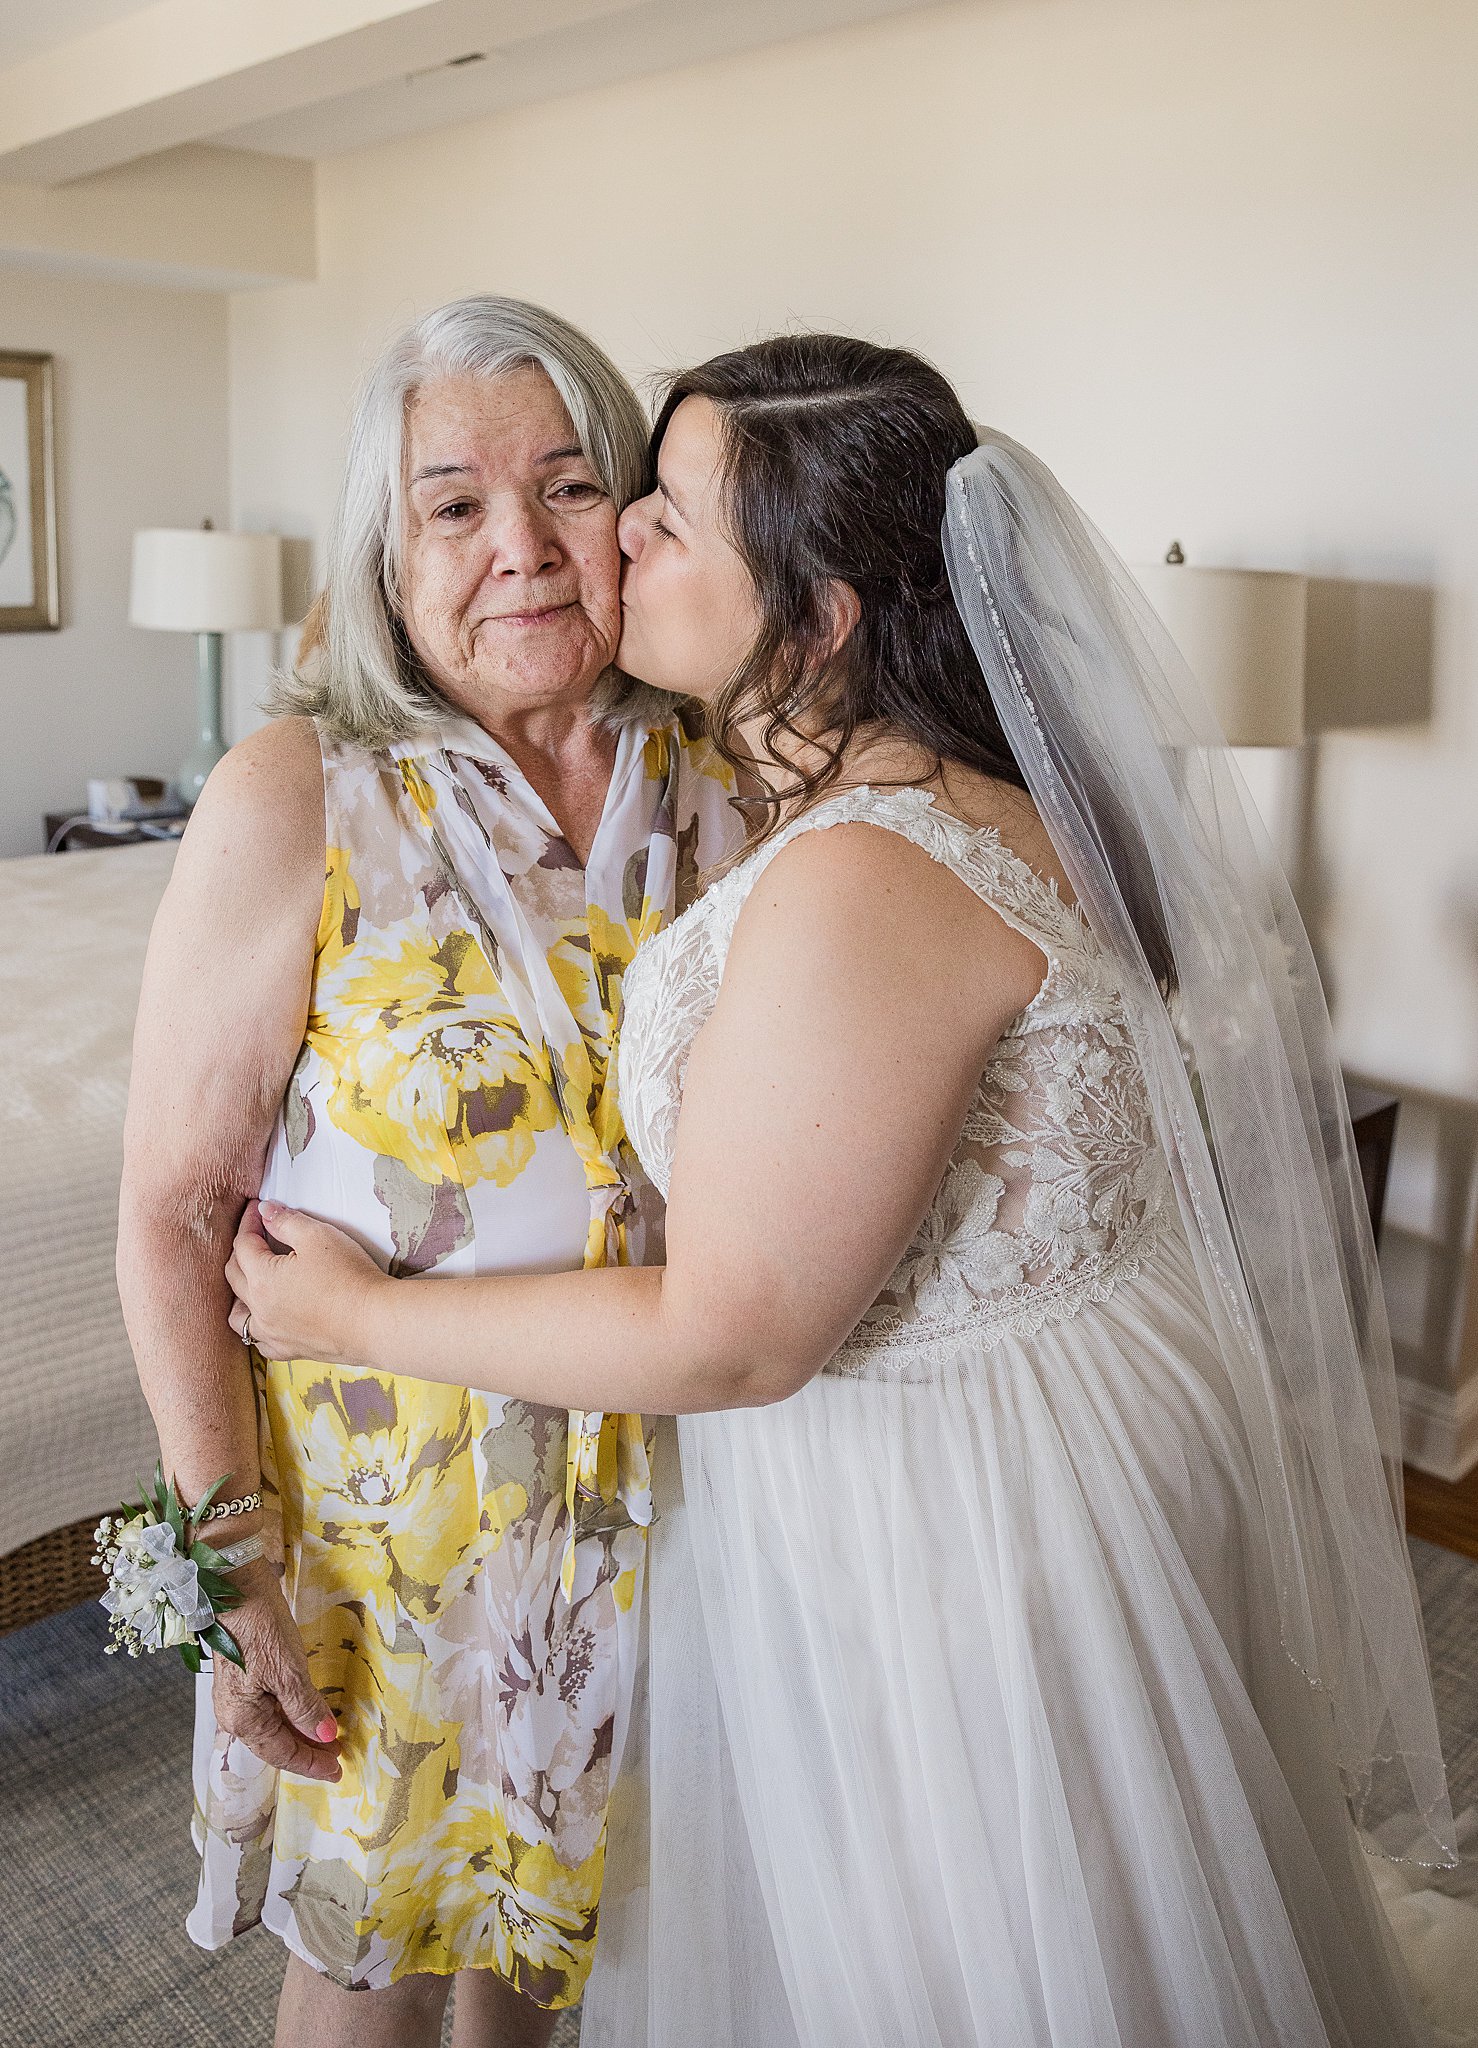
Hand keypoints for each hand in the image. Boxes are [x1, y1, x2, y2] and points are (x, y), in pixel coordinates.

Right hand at [212, 1560, 341, 1781]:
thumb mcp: (288, 1671)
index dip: (310, 1764)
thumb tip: (325, 1737)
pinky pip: (271, 1707)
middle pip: (275, 1743)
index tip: (337, 1771)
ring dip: (301, 1732)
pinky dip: (292, 1714)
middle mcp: (235, 1713)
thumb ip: (306, 1708)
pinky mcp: (246, 1675)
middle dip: (307, 1751)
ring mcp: (238, 1695)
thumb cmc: (260, 1629)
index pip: (281, 1753)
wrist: (236, 1585)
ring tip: (327, 1738)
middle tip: (338, 1756)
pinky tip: (307, 1711)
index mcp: (242, 1718)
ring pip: (274, 1725)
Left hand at [226, 1199, 384, 1367]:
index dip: (249, 1223)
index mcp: (262, 1278)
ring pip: (238, 1315)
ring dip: (239, 1293)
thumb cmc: (348, 1277)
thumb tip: (266, 1211)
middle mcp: (260, 1309)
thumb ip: (287, 1221)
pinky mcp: (290, 1350)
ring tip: (251, 1280)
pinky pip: (260, 1340)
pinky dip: (256, 1326)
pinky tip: (268, 1318)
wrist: (374, 1322)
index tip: (257, 1210)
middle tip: (255, 1234)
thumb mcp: (318, 1236)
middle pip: (235, 1275)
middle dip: (241, 1251)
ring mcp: (273, 1333)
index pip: (244, 1244)